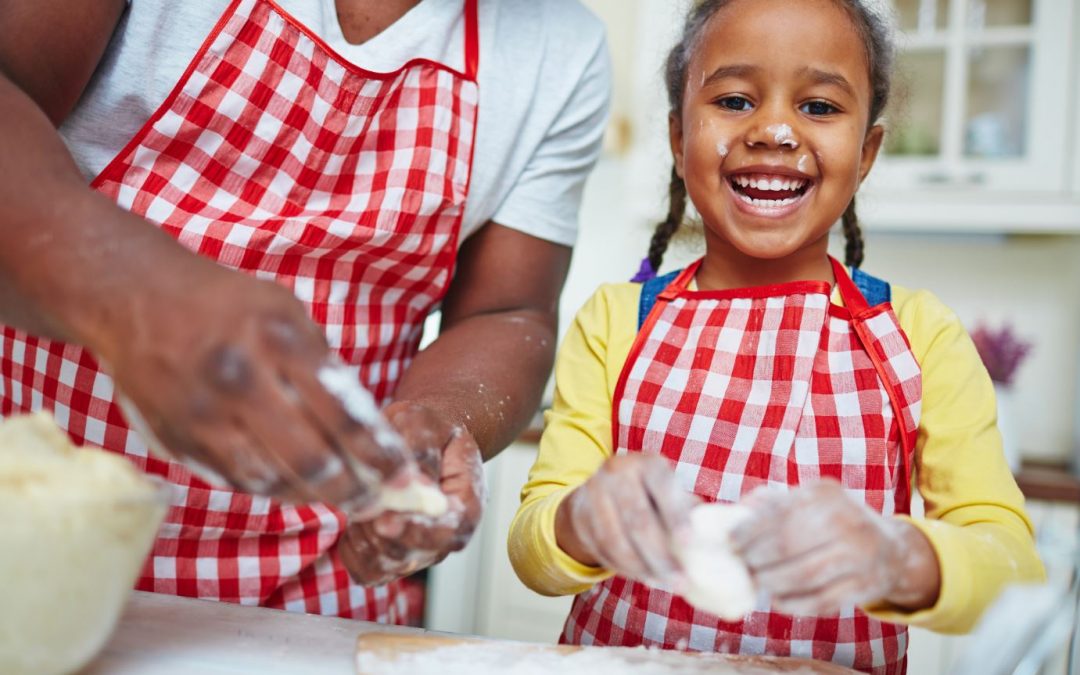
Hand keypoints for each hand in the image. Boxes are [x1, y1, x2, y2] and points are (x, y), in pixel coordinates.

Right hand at [98, 259, 409, 507]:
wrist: (136, 297)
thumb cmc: (226, 304)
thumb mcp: (287, 312)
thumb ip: (323, 365)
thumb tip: (364, 427)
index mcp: (279, 340)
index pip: (345, 415)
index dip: (381, 455)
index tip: (404, 477)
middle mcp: (241, 379)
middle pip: (312, 459)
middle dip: (353, 490)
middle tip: (375, 502)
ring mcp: (204, 414)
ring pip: (272, 480)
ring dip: (314, 496)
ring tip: (341, 498)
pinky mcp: (178, 438)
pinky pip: (236, 479)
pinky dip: (272, 489)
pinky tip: (295, 487)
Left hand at [339, 402, 483, 585]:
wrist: (423, 437)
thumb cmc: (428, 428)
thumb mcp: (425, 425)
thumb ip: (422, 452)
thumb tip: (417, 483)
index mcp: (466, 503)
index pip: (449, 532)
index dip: (418, 532)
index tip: (386, 521)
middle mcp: (446, 534)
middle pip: (415, 555)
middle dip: (381, 535)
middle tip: (361, 505)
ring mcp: (421, 548)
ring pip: (389, 567)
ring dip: (365, 543)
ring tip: (358, 507)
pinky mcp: (395, 554)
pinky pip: (369, 571)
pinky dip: (354, 553)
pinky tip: (352, 524)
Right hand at [555, 454, 697, 586]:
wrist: (600, 490)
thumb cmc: (650, 495)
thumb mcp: (669, 492)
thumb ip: (691, 511)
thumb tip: (724, 537)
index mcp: (648, 463)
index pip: (663, 487)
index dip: (676, 516)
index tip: (690, 544)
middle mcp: (618, 472)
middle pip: (638, 521)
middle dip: (661, 557)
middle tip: (681, 582)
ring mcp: (595, 492)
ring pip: (616, 540)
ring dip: (642, 568)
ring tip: (664, 585)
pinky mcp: (580, 515)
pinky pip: (602, 549)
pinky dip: (625, 569)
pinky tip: (644, 578)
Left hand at [730, 480, 940, 614]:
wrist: (891, 549)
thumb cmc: (835, 522)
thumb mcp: (811, 501)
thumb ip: (775, 502)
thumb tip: (740, 508)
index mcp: (826, 494)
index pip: (778, 513)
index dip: (749, 531)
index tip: (730, 543)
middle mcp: (846, 519)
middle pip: (788, 544)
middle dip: (757, 559)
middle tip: (742, 566)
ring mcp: (860, 554)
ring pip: (804, 574)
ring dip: (773, 582)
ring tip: (757, 583)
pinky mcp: (867, 586)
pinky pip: (822, 600)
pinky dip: (794, 604)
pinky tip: (779, 600)